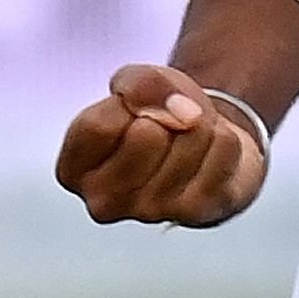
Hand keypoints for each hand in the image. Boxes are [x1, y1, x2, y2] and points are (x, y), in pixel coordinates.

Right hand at [57, 62, 270, 226]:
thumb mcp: (134, 83)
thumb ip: (139, 84)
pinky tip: (210, 155)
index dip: (127, 103)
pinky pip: (224, 147)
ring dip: (199, 124)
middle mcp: (103, 202)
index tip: (134, 109)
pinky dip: (225, 137)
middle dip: (166, 113)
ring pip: (191, 136)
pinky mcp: (197, 213)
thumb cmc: (154, 116)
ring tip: (187, 140)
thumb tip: (181, 114)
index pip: (99, 126)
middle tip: (165, 127)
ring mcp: (150, 213)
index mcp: (73, 171)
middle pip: (147, 133)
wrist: (200, 146)